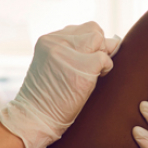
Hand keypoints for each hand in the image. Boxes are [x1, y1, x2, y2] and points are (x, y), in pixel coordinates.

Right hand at [0, 22, 121, 147]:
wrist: (35, 117)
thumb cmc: (47, 96)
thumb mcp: (54, 65)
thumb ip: (74, 50)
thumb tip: (112, 42)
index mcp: (48, 40)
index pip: (82, 29)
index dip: (89, 44)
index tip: (84, 59)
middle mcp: (56, 42)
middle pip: (93, 29)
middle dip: (99, 46)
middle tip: (92, 66)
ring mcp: (69, 54)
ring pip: (100, 41)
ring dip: (102, 57)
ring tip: (92, 73)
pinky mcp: (82, 68)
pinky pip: (105, 60)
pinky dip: (105, 70)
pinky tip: (93, 81)